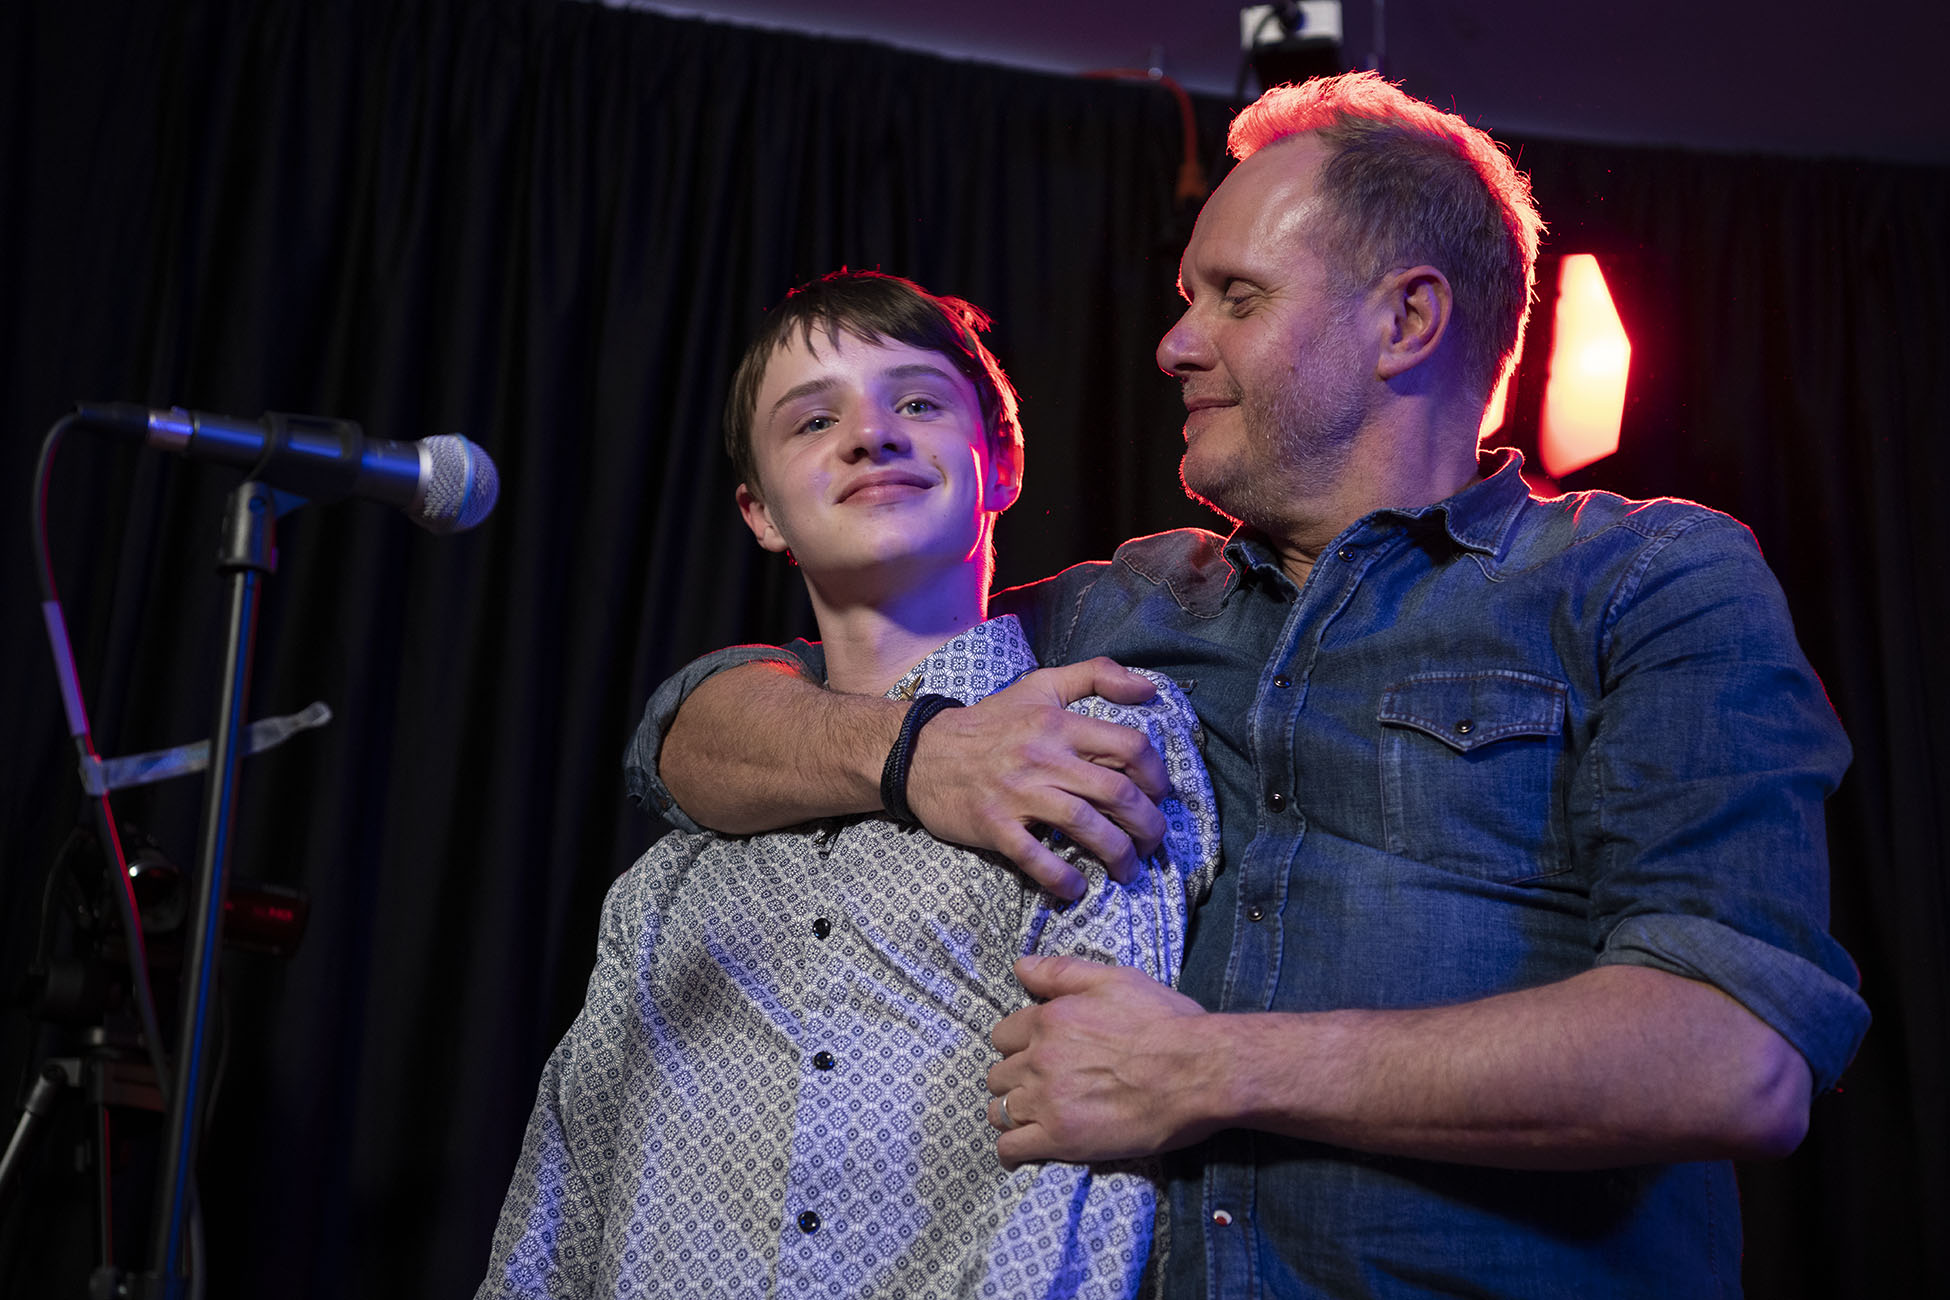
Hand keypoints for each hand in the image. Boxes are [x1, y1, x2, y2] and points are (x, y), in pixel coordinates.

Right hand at [906, 659, 1169, 897]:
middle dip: (1148, 825)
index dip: (1157, 775)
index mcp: (1059, 724)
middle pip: (1117, 793)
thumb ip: (1096, 676)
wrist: (922, 752)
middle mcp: (1043, 757)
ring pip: (1085, 827)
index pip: (1129, 747)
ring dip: (1118, 854)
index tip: (1159, 795)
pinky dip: (1062, 878)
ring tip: (1128, 869)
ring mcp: (1018, 794)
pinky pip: (1036, 858)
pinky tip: (1076, 888)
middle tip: (1153, 842)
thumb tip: (1148, 688)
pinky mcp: (994, 826)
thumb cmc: (990, 722)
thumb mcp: (1041, 686)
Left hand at [985, 954, 1217, 1163]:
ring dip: (1011, 1113)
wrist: (1199, 1071)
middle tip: (1040, 1087)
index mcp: (1049, 1020)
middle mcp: (1040, 1059)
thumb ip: (1062, 972)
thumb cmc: (1164, 1022)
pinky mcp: (1061, 1140)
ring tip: (1033, 1118)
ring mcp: (1047, 1101)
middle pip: (999, 1074)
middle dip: (1015, 1080)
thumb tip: (1020, 968)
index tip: (1036, 1054)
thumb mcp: (1115, 980)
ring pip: (998, 1111)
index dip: (1019, 1045)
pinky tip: (1025, 1148)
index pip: (1003, 1035)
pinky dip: (1013, 1150)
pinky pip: (1011, 1149)